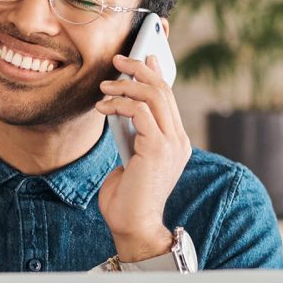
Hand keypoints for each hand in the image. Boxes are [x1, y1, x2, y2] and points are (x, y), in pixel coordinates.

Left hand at [96, 53, 191, 261]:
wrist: (133, 225)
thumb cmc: (126, 197)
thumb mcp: (130, 157)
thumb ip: (132, 134)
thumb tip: (120, 106)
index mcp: (175, 142)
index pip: (169, 98)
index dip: (156, 73)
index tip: (142, 57)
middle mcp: (178, 140)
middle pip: (163, 90)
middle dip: (139, 69)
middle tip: (117, 59)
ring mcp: (171, 144)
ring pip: (154, 95)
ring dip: (126, 84)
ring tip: (104, 85)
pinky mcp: (158, 148)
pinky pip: (140, 112)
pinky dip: (120, 103)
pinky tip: (103, 106)